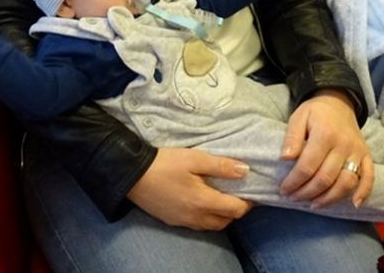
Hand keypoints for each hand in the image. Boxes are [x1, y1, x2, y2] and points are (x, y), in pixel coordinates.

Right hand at [126, 148, 252, 229]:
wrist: (132, 174)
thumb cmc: (165, 163)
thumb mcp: (194, 158)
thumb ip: (221, 166)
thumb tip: (245, 171)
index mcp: (203, 202)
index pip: (235, 210)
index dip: (248, 202)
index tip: (251, 191)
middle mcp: (195, 217)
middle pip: (225, 221)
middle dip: (236, 211)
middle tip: (238, 194)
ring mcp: (183, 221)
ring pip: (211, 226)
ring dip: (221, 216)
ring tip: (222, 198)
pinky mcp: (172, 220)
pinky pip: (197, 225)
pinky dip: (206, 217)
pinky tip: (202, 203)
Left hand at [279, 89, 373, 208]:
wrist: (340, 102)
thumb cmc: (316, 112)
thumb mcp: (298, 117)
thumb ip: (291, 137)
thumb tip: (284, 158)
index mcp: (325, 134)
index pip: (307, 166)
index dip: (294, 182)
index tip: (283, 189)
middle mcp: (344, 145)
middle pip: (325, 178)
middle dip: (307, 193)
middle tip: (294, 198)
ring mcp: (357, 152)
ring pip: (346, 183)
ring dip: (329, 198)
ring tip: (313, 204)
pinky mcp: (367, 156)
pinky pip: (369, 177)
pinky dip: (364, 192)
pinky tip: (354, 204)